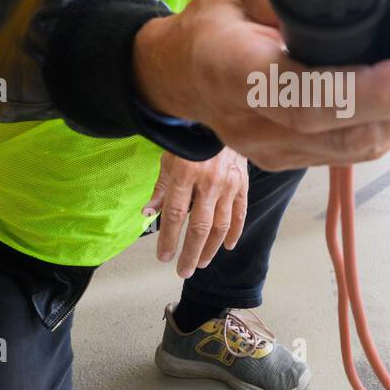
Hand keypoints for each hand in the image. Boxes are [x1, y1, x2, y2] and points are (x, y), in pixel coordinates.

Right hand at [132, 0, 389, 169]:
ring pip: (358, 146)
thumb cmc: (214, 24)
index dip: (374, 88)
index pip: (308, 93)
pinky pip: (353, 151)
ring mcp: (273, 151)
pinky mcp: (292, 162)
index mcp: (233, 71)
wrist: (176, 75)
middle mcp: (253, 123)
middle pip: (346, 129)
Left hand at [143, 147, 248, 277]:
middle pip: (199, 226)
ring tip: (201, 263)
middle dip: (190, 252)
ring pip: (220, 225)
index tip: (163, 257)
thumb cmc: (189, 138)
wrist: (219, 118)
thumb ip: (161, 188)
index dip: (168, 239)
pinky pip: (240, 213)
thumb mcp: (169, 159)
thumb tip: (147, 213)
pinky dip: (235, 232)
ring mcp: (228, 184)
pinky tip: (227, 246)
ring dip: (210, 248)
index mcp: (185, 174)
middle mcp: (208, 182)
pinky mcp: (242, 183)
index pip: (174, 215)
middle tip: (183, 271)